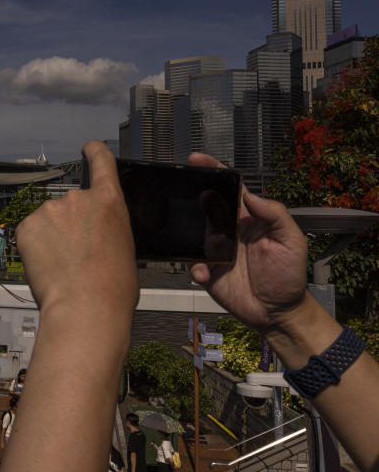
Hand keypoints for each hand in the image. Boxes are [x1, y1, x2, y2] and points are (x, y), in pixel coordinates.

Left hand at [16, 141, 137, 315]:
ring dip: (51, 237)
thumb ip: (106, 227)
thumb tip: (94, 234)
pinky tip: (47, 266)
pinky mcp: (27, 226)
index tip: (88, 148)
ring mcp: (50, 210)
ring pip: (48, 221)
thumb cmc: (112, 287)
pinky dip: (34, 247)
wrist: (86, 307)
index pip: (101, 162)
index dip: (94, 152)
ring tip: (63, 266)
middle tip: (76, 255)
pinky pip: (30, 233)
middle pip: (70, 205)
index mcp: (109, 201)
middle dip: (69, 225)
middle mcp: (78, 198)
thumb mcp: (124, 246)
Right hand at [187, 153, 307, 332]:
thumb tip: (250, 194)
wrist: (278, 312)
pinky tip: (206, 273)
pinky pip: (192, 263)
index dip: (214, 171)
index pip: (229, 188)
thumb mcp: (292, 242)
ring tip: (191, 239)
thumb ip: (275, 215)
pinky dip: (195, 267)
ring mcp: (214, 250)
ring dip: (186, 232)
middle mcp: (228, 230)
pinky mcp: (206, 271)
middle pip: (204, 205)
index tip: (196, 159)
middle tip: (179, 190)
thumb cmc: (289, 275)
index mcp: (248, 218)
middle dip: (189, 194)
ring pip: (191, 232)